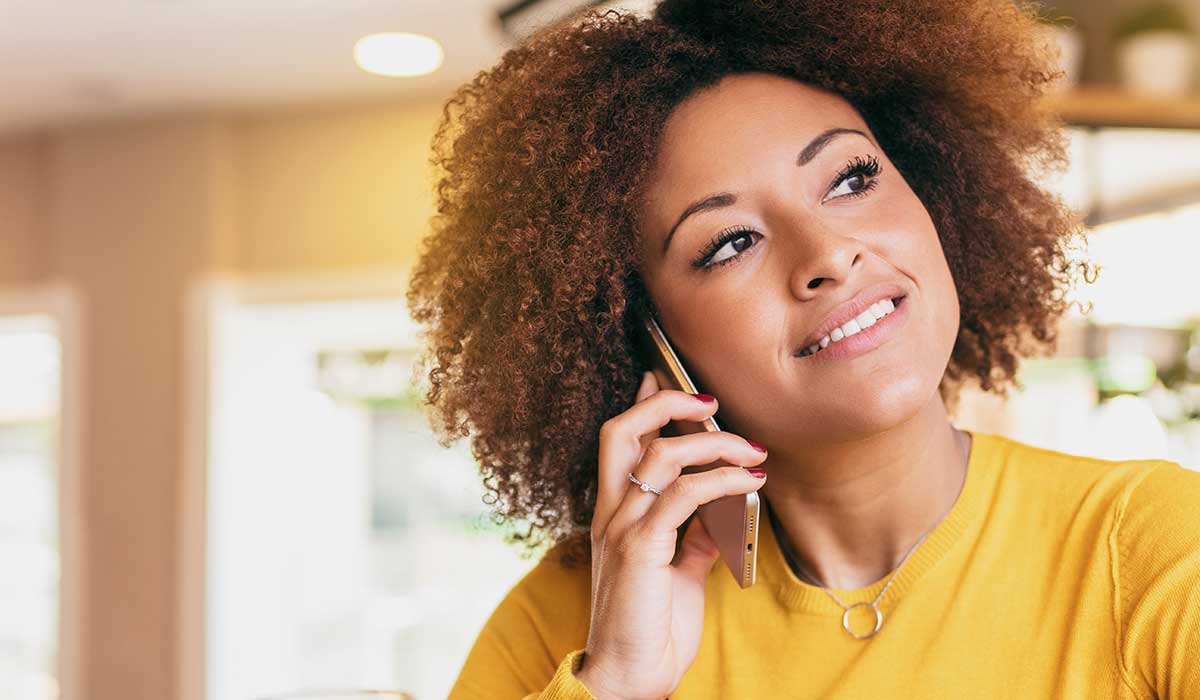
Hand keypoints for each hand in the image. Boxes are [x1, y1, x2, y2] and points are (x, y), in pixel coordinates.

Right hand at [575, 371, 767, 699]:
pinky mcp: (640, 550)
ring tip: (753, 449)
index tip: (668, 377)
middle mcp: (611, 513)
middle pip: (621, 430)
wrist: (629, 677)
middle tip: (711, 402)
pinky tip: (751, 483)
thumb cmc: (651, 626)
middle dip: (666, 402)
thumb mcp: (678, 570)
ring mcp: (622, 529)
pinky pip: (684, 496)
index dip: (642, 403)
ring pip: (661, 455)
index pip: (618, 440)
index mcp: (614, 513)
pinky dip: (723, 480)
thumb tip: (723, 506)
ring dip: (714, 442)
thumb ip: (692, 534)